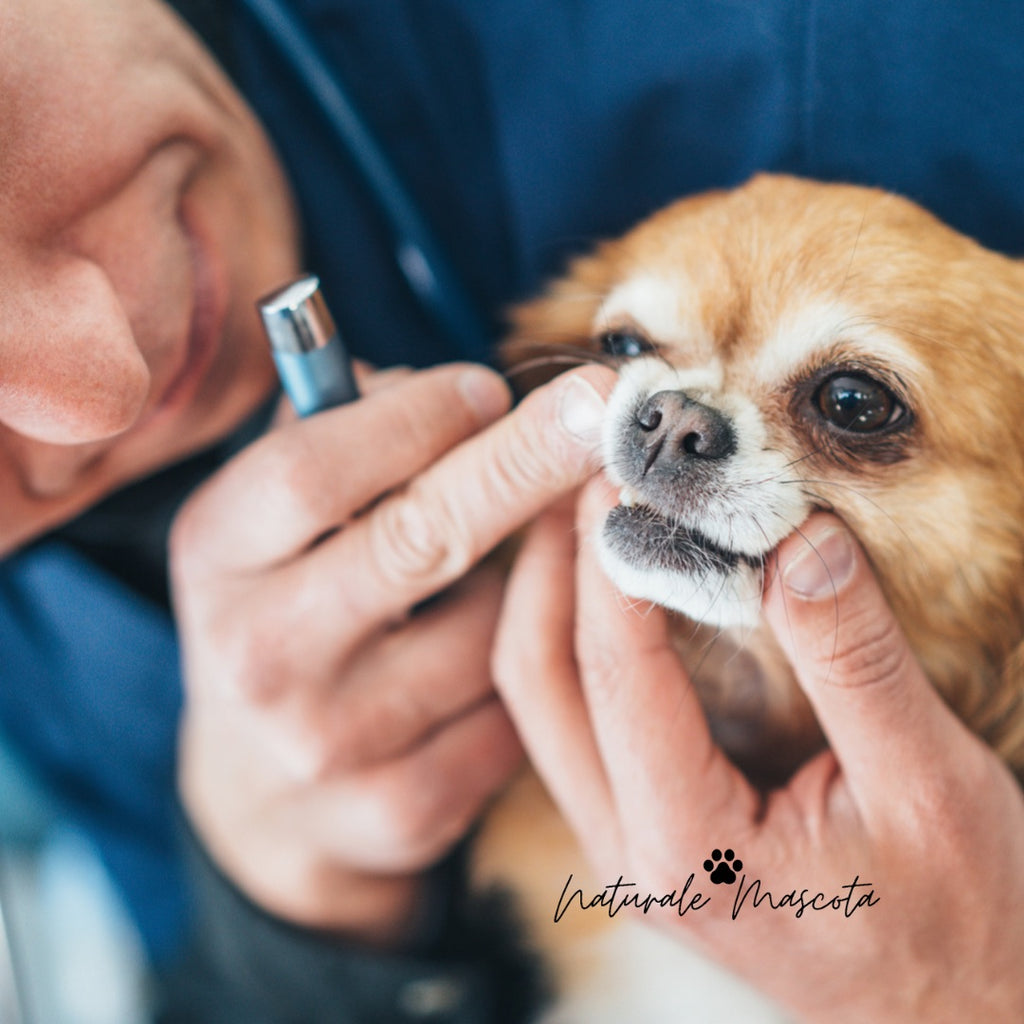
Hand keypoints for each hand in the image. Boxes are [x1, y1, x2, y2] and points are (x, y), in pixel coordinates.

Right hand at [170, 361, 614, 947]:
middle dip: (522, 462)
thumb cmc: (290, 606)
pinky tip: (486, 659)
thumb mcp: (273, 518)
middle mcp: (260, 654)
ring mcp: (329, 742)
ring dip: (519, 582)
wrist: (262, 789)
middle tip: (602, 406)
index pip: (314, 471)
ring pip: (489, 626)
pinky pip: (513, 706)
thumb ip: (343, 434)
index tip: (490, 386)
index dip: (416, 418)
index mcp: (217, 556)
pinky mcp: (401, 808)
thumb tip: (468, 394)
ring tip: (482, 580)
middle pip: (418, 538)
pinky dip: (524, 664)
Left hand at [494, 481, 1023, 1020]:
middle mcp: (627, 849)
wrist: (962, 1018)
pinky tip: (613, 580)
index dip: (612, 559)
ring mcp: (624, 842)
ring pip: (542, 700)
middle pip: (538, 684)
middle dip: (550, 567)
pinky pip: (576, 718)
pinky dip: (580, 638)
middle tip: (577, 472)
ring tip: (584, 506)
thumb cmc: (963, 920)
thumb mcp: (929, 784)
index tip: (620, 471)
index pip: (617, 673)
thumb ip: (852, 660)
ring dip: (554, 596)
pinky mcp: (643, 826)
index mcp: (686, 846)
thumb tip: (795, 535)